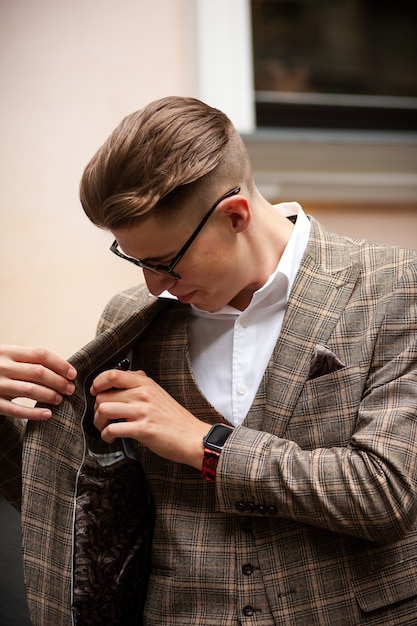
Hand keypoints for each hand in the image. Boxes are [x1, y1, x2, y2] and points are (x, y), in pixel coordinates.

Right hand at [0, 345, 76, 419]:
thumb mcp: (7, 357)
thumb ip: (28, 360)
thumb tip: (63, 370)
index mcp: (8, 352)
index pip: (40, 354)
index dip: (60, 364)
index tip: (73, 373)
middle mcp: (2, 366)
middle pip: (38, 372)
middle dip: (58, 381)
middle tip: (70, 389)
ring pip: (30, 390)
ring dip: (50, 395)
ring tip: (60, 399)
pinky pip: (17, 410)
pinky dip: (34, 413)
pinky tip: (48, 414)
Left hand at [91, 369, 209, 469]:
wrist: (193, 437)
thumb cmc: (175, 418)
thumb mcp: (159, 393)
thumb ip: (142, 383)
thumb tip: (124, 375)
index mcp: (146, 383)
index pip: (112, 374)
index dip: (97, 383)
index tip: (95, 392)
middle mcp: (143, 394)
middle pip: (103, 395)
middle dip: (95, 409)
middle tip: (101, 418)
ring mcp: (143, 411)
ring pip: (103, 410)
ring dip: (98, 422)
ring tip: (104, 428)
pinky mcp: (142, 429)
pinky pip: (112, 429)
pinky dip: (105, 435)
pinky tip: (110, 438)